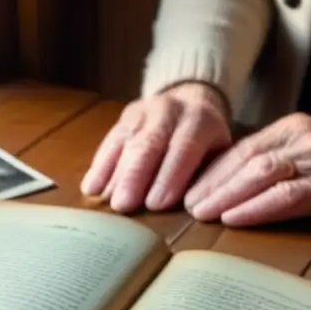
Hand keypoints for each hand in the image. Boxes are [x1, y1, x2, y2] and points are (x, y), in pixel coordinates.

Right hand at [80, 82, 231, 213]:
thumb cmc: (206, 143)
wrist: (189, 102)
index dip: (169, 176)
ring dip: (113, 174)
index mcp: (199, 120)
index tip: (156, 205)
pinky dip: (99, 166)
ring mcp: (141, 112)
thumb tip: (194, 206)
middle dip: (135, 177)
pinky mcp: (122, 119)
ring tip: (105, 201)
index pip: (184, 148)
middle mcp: (168, 110)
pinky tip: (91, 188)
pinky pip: (108, 143)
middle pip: (149, 144)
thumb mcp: (219, 154)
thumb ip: (208, 176)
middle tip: (124, 205)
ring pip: (125, 143)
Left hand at [184, 113, 310, 225]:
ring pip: (261, 175)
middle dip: (212, 185)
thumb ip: (274, 158)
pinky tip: (236, 218)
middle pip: (245, 161)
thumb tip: (226, 183)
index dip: (211, 171)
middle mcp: (302, 138)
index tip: (187, 190)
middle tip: (187, 206)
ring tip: (204, 214)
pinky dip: (257, 207)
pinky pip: (288, 196)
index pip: (241, 149)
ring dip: (227, 196)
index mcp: (291, 128)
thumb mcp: (307, 147)